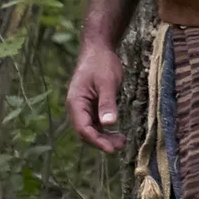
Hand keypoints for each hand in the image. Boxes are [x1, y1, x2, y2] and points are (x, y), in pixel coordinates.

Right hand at [67, 36, 125, 152]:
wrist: (98, 49)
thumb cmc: (101, 63)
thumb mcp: (107, 82)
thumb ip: (107, 102)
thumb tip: (109, 124)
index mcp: (76, 102)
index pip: (83, 129)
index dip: (97, 141)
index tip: (112, 149)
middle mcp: (77, 107)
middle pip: (86, 132)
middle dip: (101, 142)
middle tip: (120, 146)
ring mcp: (83, 107)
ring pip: (91, 130)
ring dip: (104, 138)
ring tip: (122, 141)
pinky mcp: (91, 106)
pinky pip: (96, 123)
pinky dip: (105, 130)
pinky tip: (118, 133)